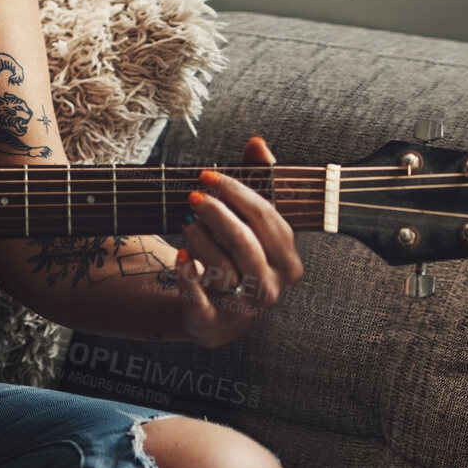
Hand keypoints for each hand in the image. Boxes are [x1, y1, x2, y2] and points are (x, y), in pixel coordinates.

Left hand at [175, 135, 304, 346]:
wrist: (213, 314)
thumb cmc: (235, 260)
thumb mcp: (250, 226)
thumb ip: (257, 183)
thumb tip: (257, 142)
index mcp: (288, 260)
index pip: (266, 218)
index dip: (236, 192)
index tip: (207, 175)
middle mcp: (272, 287)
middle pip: (244, 242)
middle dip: (216, 213)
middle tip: (191, 196)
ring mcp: (245, 309)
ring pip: (222, 267)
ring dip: (200, 239)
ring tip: (185, 223)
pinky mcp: (213, 324)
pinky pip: (197, 297)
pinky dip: (186, 274)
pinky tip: (180, 257)